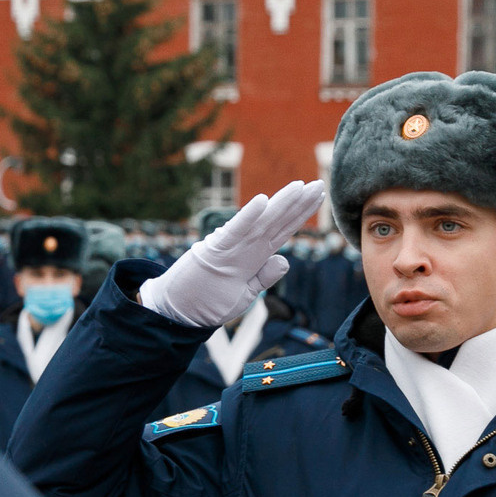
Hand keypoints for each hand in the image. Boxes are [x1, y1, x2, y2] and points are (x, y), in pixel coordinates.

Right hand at [137, 181, 328, 328]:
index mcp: (253, 256)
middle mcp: (244, 247)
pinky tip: (262, 201)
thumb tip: (285, 260)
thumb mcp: (244, 295)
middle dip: (298, 204)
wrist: (177, 312)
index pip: (282, 231)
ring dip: (281, 204)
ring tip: (300, 186)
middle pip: (276, 222)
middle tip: (318, 184)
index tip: (317, 196)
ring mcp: (230, 247)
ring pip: (260, 223)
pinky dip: (248, 217)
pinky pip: (235, 233)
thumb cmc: (208, 303)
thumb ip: (264, 277)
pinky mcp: (214, 252)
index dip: (300, 214)